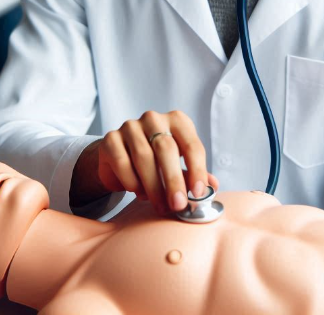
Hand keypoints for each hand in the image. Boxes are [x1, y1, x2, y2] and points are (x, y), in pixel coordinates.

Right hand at [71, 110, 218, 215]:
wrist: (121, 157)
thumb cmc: (157, 161)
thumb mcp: (179, 165)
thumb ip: (194, 174)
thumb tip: (212, 186)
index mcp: (177, 120)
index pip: (191, 144)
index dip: (197, 169)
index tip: (198, 193)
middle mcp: (154, 118)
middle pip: (166, 149)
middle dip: (173, 181)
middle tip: (177, 205)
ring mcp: (130, 126)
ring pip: (144, 157)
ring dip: (153, 186)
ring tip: (159, 205)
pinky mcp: (111, 139)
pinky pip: (123, 162)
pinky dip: (132, 182)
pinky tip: (139, 192)